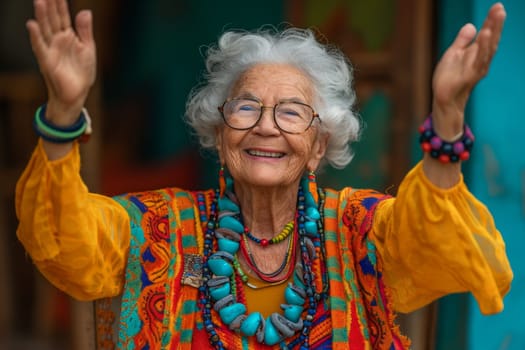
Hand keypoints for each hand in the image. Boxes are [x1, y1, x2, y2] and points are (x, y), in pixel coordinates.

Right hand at [27, 0, 95, 125]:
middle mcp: (57, 40)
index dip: (61, 4)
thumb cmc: (82, 72)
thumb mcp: (88, 49)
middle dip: (50, 6)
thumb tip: (86, 11)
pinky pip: (40, 47)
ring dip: (42, 16)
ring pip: (46, 30)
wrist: (77, 93)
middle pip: (53, 20)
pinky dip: (36, 36)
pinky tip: (32, 25)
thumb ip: (85, 30)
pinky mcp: (47, 61)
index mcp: (68, 36)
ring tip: (40, 2)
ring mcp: (51, 50)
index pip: (63, 16)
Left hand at [431, 2, 505, 139]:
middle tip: (500, 7)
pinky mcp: (470, 76)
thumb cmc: (449, 77)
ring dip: (493, 32)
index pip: (486, 33)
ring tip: (496, 17)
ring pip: (488, 48)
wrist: (444, 98)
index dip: (491, 21)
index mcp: (476, 52)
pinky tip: (485, 36)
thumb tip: (472, 25)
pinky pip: (479, 60)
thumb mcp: (453, 54)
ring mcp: (477, 68)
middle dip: (496, 23)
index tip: (497, 6)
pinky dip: (483, 48)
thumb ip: (462, 41)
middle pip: (491, 39)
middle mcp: (481, 59)